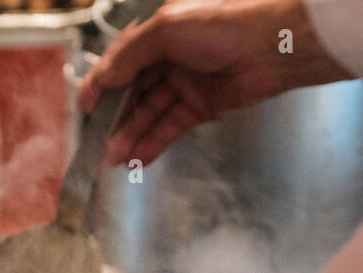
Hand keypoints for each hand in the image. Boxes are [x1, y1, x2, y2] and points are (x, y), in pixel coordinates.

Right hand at [79, 0, 350, 166]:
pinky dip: (152, 143)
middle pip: (132, 92)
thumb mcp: (167, 30)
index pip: (120, 62)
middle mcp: (170, 57)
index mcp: (159, 32)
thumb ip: (130, 56)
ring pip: (149, 113)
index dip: (100, 85)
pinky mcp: (202, 106)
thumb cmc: (225, 24)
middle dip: (113, 119)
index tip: (84, 109)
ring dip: (130, 136)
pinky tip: (136, 158)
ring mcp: (186, 83)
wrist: (277, 44)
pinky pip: (170, 127)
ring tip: (113, 158)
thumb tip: (102, 79)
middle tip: (95, 143)